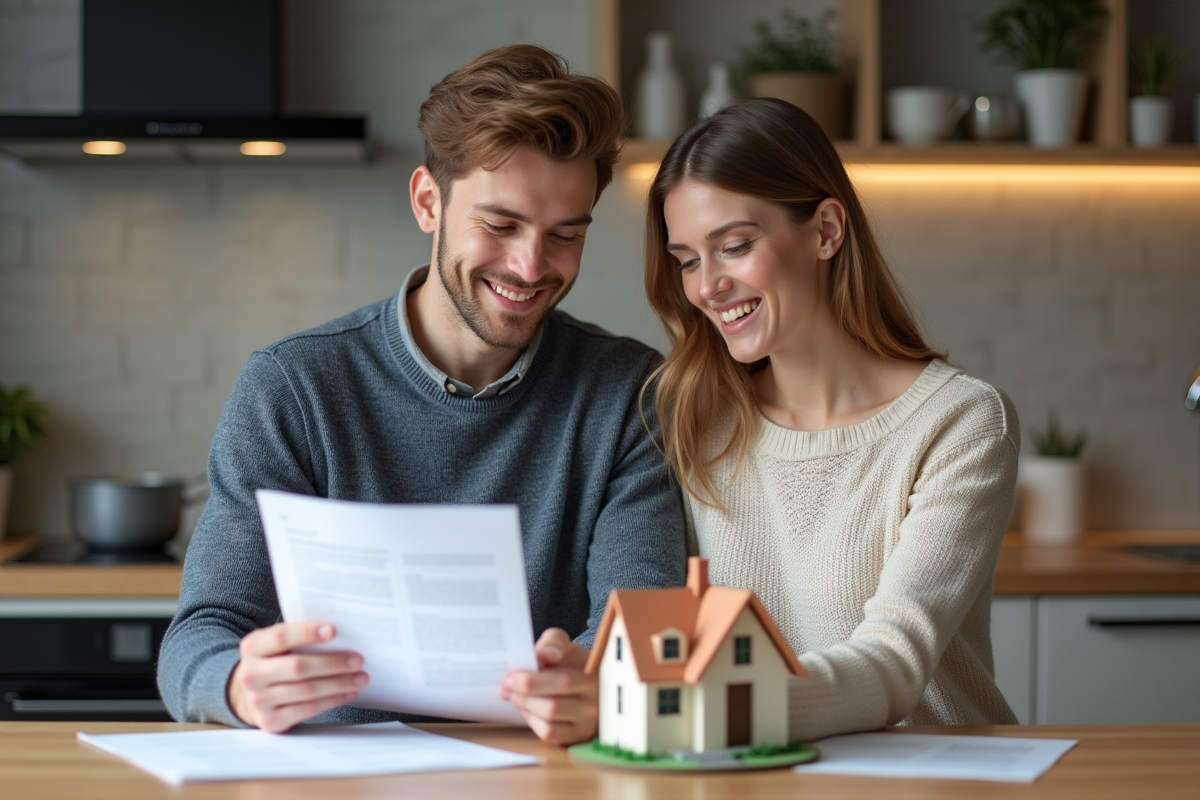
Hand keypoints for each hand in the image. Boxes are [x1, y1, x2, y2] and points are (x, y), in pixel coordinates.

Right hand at [227, 621, 367, 732]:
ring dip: (338, 684)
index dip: (307, 633)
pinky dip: (332, 701)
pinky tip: (347, 693)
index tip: (333, 631)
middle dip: (332, 663)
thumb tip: (340, 635)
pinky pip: (307, 710)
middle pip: (297, 667)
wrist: (250, 695)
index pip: (280, 637)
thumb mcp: (277, 645)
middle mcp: (251, 674)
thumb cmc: (275, 661)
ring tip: (360, 678)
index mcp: (252, 647)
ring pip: (306, 691)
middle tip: (358, 660)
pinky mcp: (270, 720)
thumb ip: (299, 637)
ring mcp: (259, 700)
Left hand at [500, 628, 597, 745]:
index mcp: (593, 677)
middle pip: (553, 706)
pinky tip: (526, 709)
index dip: (533, 681)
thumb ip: (554, 642)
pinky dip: (533, 721)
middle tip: (506, 686)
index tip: (511, 676)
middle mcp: (594, 702)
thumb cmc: (572, 662)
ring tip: (512, 695)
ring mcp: (587, 721)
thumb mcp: (565, 646)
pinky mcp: (577, 735)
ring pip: (550, 720)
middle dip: (523, 696)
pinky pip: (550, 733)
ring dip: (525, 707)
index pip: (563, 682)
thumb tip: (546, 655)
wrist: (586, 681)